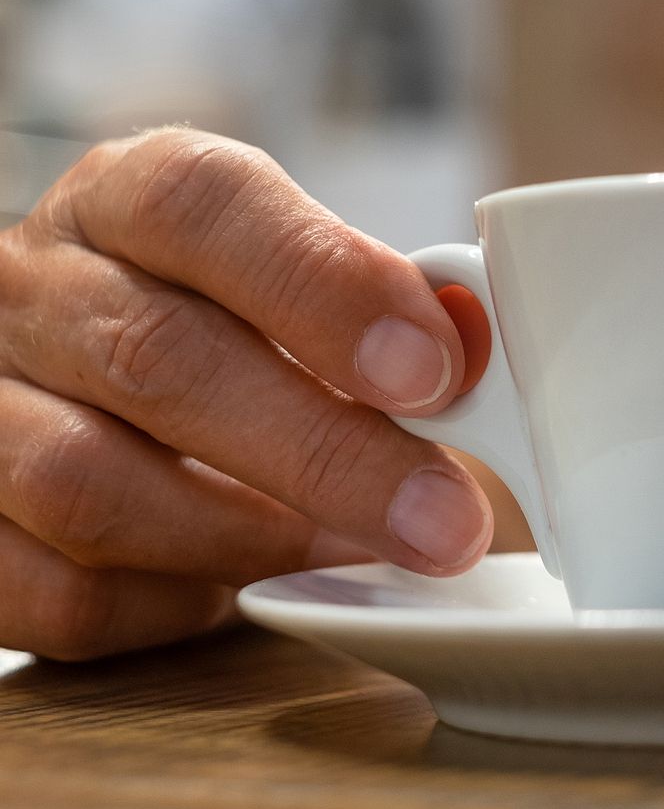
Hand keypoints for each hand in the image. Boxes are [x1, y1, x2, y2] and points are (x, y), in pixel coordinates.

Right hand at [0, 129, 492, 659]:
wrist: (70, 388)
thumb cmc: (215, 332)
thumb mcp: (283, 288)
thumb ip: (370, 317)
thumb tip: (475, 361)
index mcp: (121, 202)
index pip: (201, 203)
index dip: (325, 283)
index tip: (435, 369)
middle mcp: (27, 290)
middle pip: (158, 359)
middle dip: (326, 451)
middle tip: (446, 518)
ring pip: (88, 484)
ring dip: (250, 537)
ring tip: (353, 554)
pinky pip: (57, 592)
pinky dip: (171, 605)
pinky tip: (240, 593)